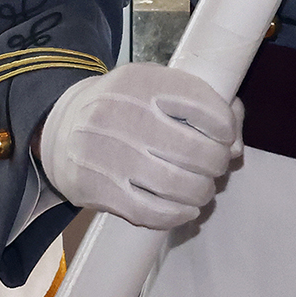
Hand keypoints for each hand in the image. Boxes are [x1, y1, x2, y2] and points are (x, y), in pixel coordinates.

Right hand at [36, 64, 243, 231]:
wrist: (59, 128)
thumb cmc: (123, 107)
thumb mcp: (155, 87)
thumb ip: (202, 105)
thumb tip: (236, 147)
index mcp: (142, 82)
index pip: (203, 105)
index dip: (226, 125)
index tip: (225, 135)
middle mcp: (124, 115)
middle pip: (197, 151)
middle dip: (217, 163)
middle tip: (216, 166)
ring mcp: (110, 154)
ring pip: (179, 185)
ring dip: (203, 191)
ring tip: (202, 188)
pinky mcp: (99, 189)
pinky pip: (153, 212)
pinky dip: (178, 214)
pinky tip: (185, 208)